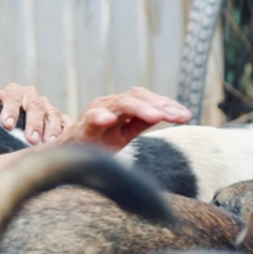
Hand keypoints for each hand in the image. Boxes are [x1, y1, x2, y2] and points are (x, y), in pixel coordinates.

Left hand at [0, 83, 66, 144]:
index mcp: (14, 92)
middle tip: (31, 139)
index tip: (7, 125)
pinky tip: (66, 141)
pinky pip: (66, 122)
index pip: (12, 96)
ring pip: (52, 114)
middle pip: (35, 106)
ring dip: (51, 129)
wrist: (16, 117)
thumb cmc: (0, 115)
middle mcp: (33, 97)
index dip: (10, 110)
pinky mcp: (60, 118)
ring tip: (48, 144)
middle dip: (33, 123)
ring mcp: (48, 107)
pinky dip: (66, 130)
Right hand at [58, 87, 191, 150]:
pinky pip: (91, 120)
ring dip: (139, 108)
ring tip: (157, 116)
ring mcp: (94, 114)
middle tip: (177, 116)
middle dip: (159, 105)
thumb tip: (171, 114)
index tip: (186, 116)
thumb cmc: (95, 143)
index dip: (167, 104)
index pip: (147, 98)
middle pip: (136, 97)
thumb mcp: (123, 133)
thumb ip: (141, 122)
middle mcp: (108, 104)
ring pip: (119, 104)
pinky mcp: (81, 128)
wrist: (65, 156)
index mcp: (121, 106)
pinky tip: (110, 120)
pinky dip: (99, 117)